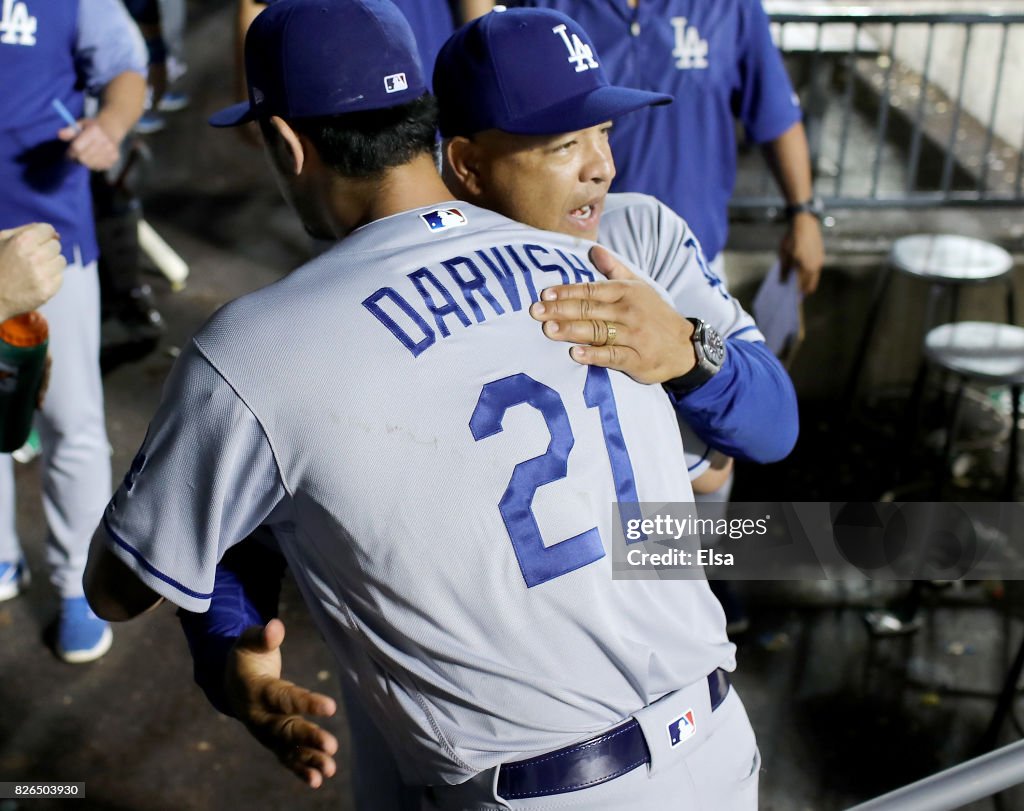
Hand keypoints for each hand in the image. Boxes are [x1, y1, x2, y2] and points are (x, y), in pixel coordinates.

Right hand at [0, 223, 65, 319]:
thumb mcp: (2, 240)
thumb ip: (27, 230)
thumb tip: (55, 233)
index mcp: (22, 241)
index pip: (48, 230)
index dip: (42, 236)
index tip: (35, 243)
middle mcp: (34, 257)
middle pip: (55, 245)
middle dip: (45, 250)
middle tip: (30, 259)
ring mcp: (42, 275)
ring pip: (61, 261)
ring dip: (50, 264)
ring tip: (33, 270)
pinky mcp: (47, 290)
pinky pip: (60, 277)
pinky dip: (51, 278)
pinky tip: (36, 281)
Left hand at [57, 117, 121, 170]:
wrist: (111, 129)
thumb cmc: (91, 127)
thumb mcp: (80, 124)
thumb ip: (69, 131)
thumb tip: (59, 135)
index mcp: (95, 131)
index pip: (77, 148)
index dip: (70, 152)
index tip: (69, 153)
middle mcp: (105, 141)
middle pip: (84, 158)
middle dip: (77, 158)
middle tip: (76, 156)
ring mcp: (111, 150)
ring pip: (91, 164)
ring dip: (85, 162)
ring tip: (84, 156)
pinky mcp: (114, 158)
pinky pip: (99, 167)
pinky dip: (93, 165)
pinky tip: (93, 158)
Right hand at [225, 619, 338, 788]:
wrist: (229, 681)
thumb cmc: (248, 656)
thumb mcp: (251, 641)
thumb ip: (263, 636)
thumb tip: (275, 626)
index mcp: (257, 690)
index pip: (284, 697)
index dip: (306, 702)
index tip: (331, 707)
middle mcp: (260, 716)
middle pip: (285, 729)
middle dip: (308, 738)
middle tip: (331, 746)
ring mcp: (265, 731)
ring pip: (287, 748)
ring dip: (308, 760)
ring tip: (330, 769)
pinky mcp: (272, 740)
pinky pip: (286, 757)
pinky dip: (300, 769)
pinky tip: (319, 780)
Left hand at [529, 245, 695, 384]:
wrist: (684, 346)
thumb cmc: (654, 314)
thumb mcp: (639, 287)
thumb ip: (614, 269)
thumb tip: (593, 249)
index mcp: (626, 292)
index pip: (591, 290)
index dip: (567, 292)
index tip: (545, 294)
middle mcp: (629, 312)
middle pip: (590, 310)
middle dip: (561, 310)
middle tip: (536, 312)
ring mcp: (634, 336)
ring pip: (598, 331)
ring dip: (572, 331)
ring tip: (549, 330)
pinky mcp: (637, 359)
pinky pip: (613, 356)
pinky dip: (594, 355)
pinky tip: (576, 354)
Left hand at [779, 212, 823, 295]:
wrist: (804, 224)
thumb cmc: (791, 239)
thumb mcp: (783, 254)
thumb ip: (784, 270)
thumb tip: (782, 283)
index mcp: (802, 267)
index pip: (799, 287)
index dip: (795, 295)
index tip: (789, 300)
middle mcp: (813, 267)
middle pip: (808, 287)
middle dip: (801, 292)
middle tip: (792, 295)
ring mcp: (818, 263)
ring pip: (813, 280)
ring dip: (805, 285)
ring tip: (796, 286)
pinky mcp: (820, 258)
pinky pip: (815, 273)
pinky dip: (809, 277)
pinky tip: (801, 275)